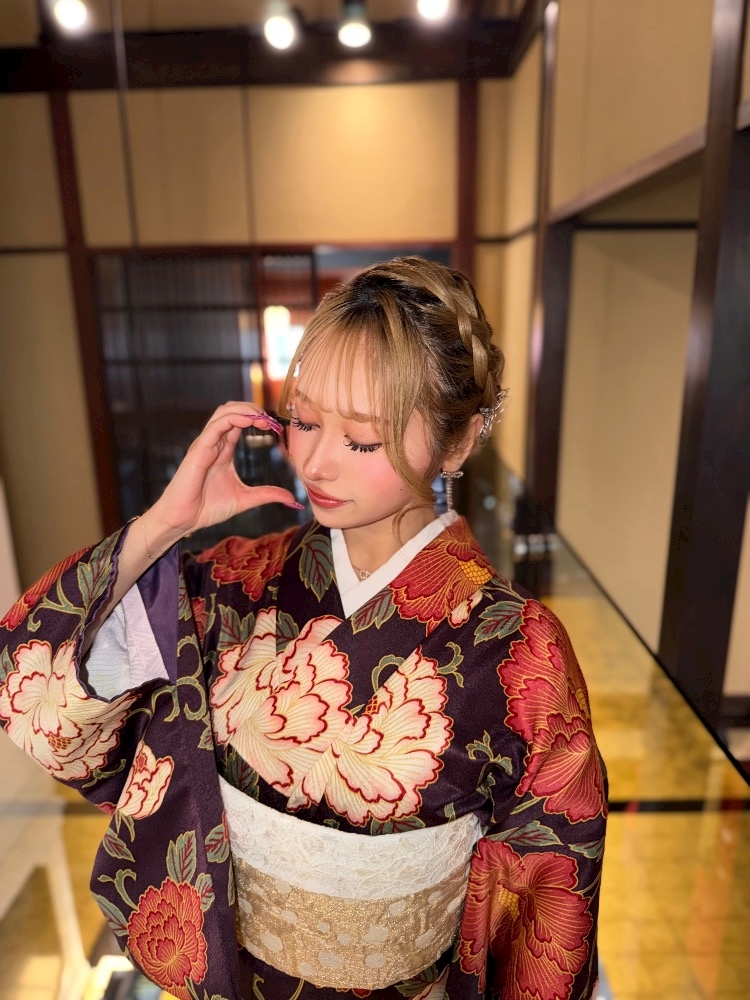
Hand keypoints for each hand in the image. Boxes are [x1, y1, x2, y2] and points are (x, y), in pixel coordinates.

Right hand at [146, 403, 301, 542]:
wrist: (184, 520)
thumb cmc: (207, 508)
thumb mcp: (245, 499)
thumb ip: (267, 495)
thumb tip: (291, 498)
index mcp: (223, 450)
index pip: (239, 422)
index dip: (258, 418)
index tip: (275, 427)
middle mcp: (214, 443)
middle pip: (231, 410)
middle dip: (252, 408)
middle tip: (271, 420)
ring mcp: (205, 444)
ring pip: (223, 412)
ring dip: (244, 409)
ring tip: (262, 417)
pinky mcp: (198, 450)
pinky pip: (215, 426)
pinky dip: (232, 418)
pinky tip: (248, 421)